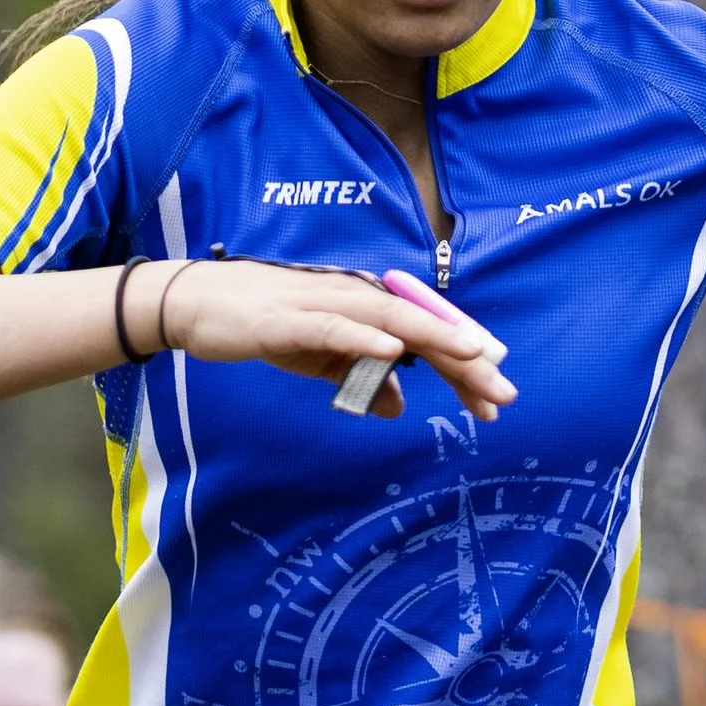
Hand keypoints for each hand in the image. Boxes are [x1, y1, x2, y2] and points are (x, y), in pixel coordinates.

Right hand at [152, 260, 513, 424]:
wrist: (201, 306)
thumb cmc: (265, 326)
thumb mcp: (321, 362)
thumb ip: (361, 380)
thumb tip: (397, 406)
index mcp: (366, 310)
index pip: (426, 336)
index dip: (464, 366)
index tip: (496, 399)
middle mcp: (356, 299)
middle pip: (422, 327)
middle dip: (466, 360)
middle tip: (504, 394)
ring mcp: (325, 305)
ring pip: (390, 321)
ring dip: (433, 340)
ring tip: (471, 359)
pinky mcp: (292, 319)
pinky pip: (335, 327)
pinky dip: (366, 338)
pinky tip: (394, 352)